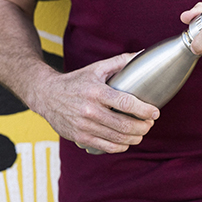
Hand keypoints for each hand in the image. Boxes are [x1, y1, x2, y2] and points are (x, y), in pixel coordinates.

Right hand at [32, 53, 159, 153]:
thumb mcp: (96, 68)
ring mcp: (84, 125)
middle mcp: (90, 110)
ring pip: (117, 138)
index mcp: (97, 91)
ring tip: (142, 133)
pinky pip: (105, 147)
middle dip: (143, 127)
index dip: (144, 110)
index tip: (155, 112)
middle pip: (124, 124)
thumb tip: (141, 54)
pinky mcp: (79, 137)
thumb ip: (120, 62)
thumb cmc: (76, 81)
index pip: (126, 103)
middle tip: (150, 124)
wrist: (46, 95)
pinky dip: (120, 147)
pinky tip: (126, 142)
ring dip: (134, 138)